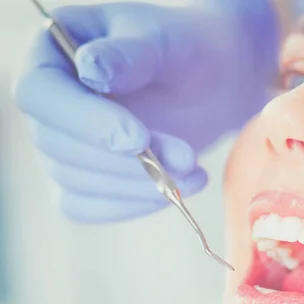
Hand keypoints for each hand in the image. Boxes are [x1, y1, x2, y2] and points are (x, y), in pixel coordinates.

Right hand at [13, 1, 277, 221]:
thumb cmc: (186, 51)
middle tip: (187, 159)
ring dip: (137, 187)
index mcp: (52, 53)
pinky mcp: (83, 178)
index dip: (86, 123)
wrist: (210, 84)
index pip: (40, 94)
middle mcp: (48, 102)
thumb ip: (130, 55)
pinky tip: (173, 192)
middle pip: (59, 146)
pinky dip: (131, 206)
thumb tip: (90, 70)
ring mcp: (62, 144)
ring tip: (194, 173)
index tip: (138, 140)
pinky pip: (88, 207)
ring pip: (76, 182)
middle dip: (127, 163)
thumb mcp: (166, 42)